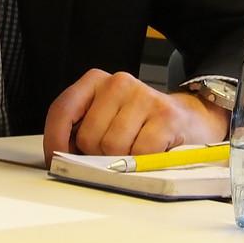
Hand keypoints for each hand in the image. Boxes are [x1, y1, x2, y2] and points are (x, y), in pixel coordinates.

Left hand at [42, 69, 229, 166]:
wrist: (188, 121)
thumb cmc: (140, 126)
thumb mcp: (105, 120)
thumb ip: (80, 132)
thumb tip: (58, 159)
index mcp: (97, 81)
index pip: (62, 109)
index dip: (54, 141)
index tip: (56, 160)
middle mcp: (119, 83)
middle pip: (88, 136)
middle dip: (97, 154)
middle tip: (114, 152)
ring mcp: (144, 96)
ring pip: (113, 147)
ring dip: (122, 159)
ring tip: (134, 148)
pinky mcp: (165, 115)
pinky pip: (139, 153)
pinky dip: (143, 161)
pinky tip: (151, 150)